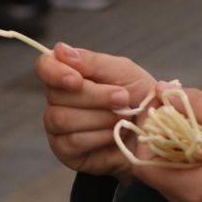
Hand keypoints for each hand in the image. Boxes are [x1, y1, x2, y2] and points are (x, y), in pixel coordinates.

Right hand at [38, 44, 156, 180]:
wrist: (157, 132)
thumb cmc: (139, 98)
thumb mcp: (123, 72)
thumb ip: (92, 61)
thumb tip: (60, 50)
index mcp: (69, 74)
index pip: (45, 66)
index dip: (55, 72)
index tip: (76, 79)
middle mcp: (58, 100)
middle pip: (56, 94)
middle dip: (96, 96)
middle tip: (124, 98)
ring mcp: (58, 128)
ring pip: (62, 118)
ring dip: (99, 117)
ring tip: (122, 117)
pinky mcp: (66, 151)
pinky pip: (72, 141)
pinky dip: (99, 136)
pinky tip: (115, 135)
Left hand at [125, 87, 201, 201]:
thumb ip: (194, 103)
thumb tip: (161, 88)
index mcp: (190, 191)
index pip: (143, 162)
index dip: (147, 133)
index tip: (162, 108)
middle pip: (154, 168)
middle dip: (161, 138)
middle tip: (178, 112)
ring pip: (167, 173)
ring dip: (173, 148)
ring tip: (195, 126)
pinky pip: (182, 180)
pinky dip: (186, 160)